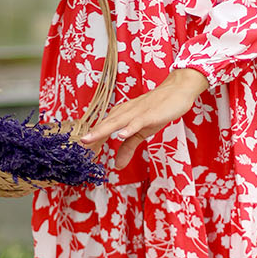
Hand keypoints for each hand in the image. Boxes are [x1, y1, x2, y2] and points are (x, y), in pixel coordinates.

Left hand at [81, 68, 208, 169]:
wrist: (177, 91)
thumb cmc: (157, 110)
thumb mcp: (141, 133)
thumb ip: (128, 148)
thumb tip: (117, 166)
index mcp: (121, 116)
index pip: (103, 129)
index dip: (92, 141)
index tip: (82, 154)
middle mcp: (125, 112)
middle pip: (105, 125)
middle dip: (91, 136)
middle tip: (78, 147)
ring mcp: (137, 112)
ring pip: (117, 122)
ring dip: (103, 130)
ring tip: (90, 139)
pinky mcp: (150, 114)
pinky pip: (138, 121)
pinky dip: (130, 128)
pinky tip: (122, 135)